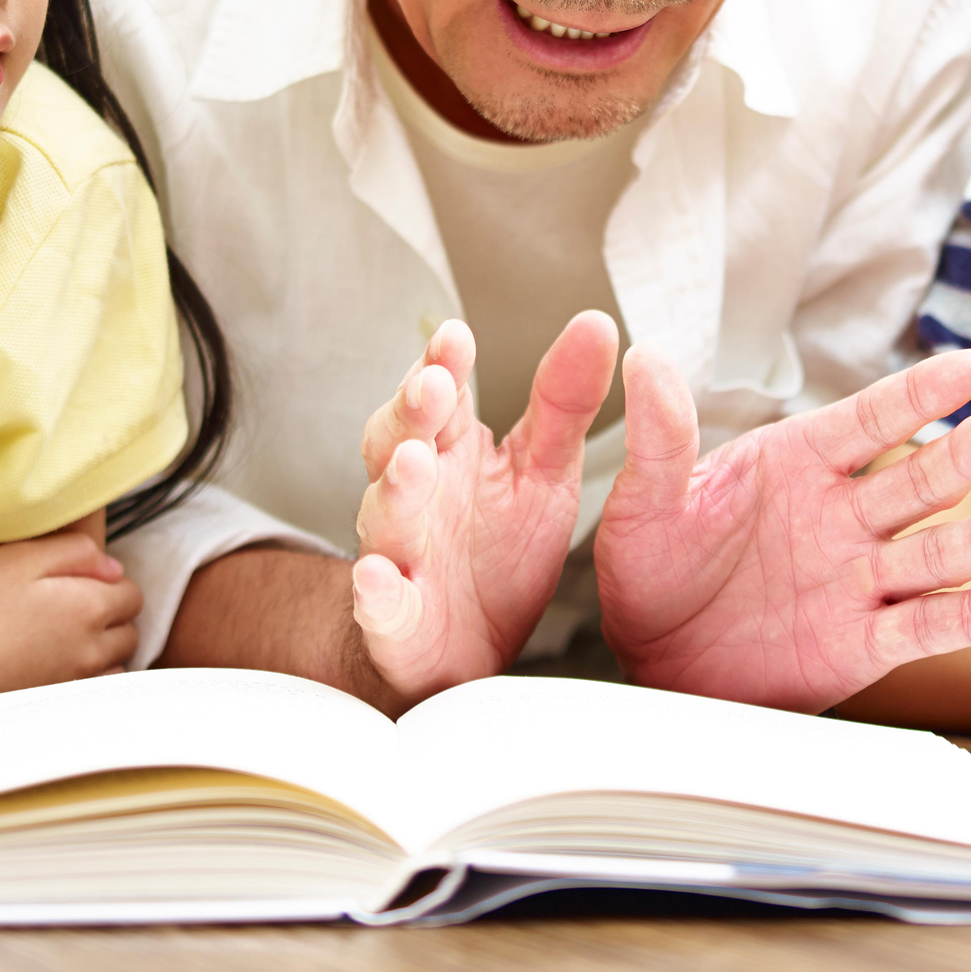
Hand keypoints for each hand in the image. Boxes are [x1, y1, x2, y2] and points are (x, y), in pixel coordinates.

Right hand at [0, 529, 142, 693]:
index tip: (83, 584)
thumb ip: (74, 552)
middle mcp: (92, 650)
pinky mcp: (57, 708)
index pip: (132, 596)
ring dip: (104, 655)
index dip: (111, 585)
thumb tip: (114, 567)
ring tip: (67, 644)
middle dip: (112, 620)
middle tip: (73, 612)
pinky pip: (93, 696)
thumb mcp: (18, 557)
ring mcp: (76, 685)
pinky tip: (58, 673)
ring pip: (116, 668)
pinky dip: (88, 684)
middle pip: (129, 633)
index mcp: (88, 607)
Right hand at [350, 312, 617, 704]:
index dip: (441, 365)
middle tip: (435, 387)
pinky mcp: (396, 619)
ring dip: (394, 488)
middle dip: (412, 413)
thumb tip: (595, 324)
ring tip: (412, 463)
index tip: (455, 337)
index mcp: (451, 450)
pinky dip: (375, 592)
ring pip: (386, 514)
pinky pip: (380, 604)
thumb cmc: (498, 550)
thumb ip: (565, 401)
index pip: (439, 395)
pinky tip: (377, 578)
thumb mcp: (545, 469)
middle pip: (399, 441)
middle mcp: (416, 493)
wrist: (466, 646)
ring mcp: (400, 553)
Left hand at [595, 347, 970, 711]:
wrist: (647, 657)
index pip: (869, 421)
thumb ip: (661, 434)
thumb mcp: (646, 498)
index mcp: (796, 464)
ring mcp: (857, 580)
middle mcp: (839, 516)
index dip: (920, 395)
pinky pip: (925, 629)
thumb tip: (646, 358)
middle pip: (915, 482)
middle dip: (961, 457)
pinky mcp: (861, 644)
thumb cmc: (649, 567)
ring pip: (934, 554)